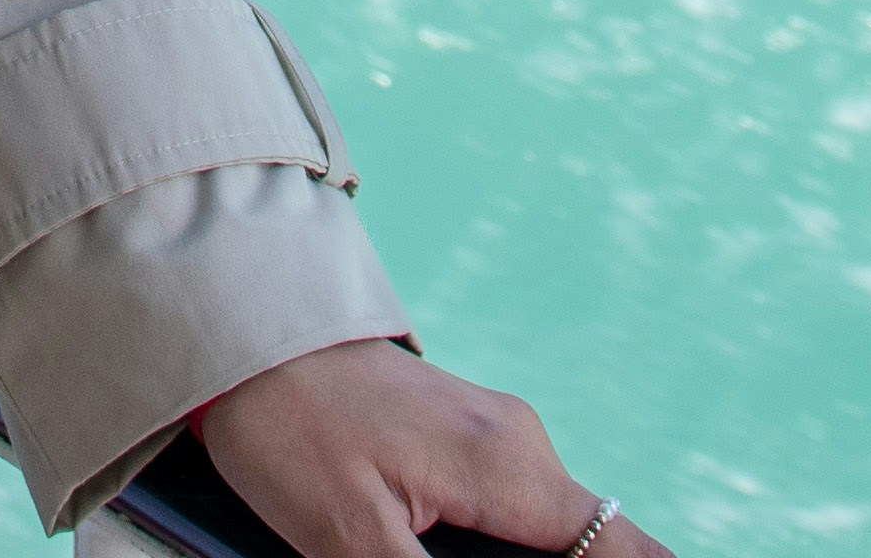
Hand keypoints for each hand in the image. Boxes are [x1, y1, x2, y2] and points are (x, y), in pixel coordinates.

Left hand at [185, 338, 638, 557]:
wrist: (245, 334)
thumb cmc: (289, 427)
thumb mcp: (348, 536)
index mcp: (507, 469)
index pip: (624, 549)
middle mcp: (520, 444)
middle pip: (588, 547)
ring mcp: (497, 435)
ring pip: (547, 532)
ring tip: (434, 556)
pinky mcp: (466, 437)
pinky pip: (511, 508)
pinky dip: (496, 547)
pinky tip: (435, 552)